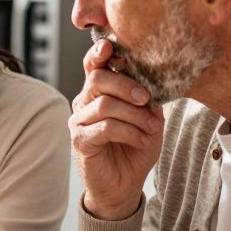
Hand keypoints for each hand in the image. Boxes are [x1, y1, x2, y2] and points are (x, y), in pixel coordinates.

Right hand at [69, 40, 163, 219]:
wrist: (125, 184)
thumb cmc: (135, 147)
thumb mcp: (148, 117)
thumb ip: (146, 97)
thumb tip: (152, 79)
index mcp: (99, 91)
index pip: (94, 65)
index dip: (99, 52)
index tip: (110, 46)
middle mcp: (85, 102)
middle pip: (98, 79)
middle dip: (127, 85)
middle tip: (147, 99)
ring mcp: (79, 121)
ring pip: (105, 104)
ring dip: (134, 115)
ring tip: (151, 127)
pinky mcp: (80, 140)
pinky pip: (105, 127)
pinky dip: (129, 131)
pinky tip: (141, 140)